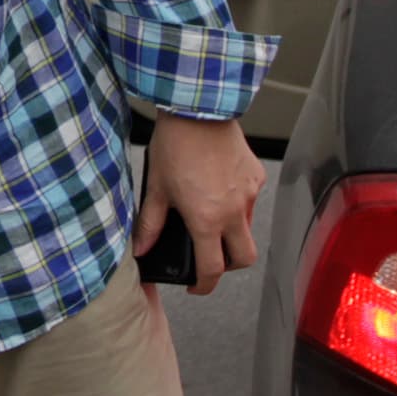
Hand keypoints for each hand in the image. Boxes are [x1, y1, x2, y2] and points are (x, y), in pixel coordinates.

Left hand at [132, 114, 266, 296]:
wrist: (200, 108)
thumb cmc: (176, 144)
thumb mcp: (156, 188)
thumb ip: (149, 224)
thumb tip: (140, 248)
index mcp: (207, 220)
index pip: (213, 270)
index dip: (204, 286)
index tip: (196, 287)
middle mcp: (234, 212)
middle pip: (244, 258)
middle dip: (230, 266)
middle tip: (212, 260)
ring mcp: (249, 193)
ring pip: (249, 227)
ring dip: (234, 232)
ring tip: (210, 215)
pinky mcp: (256, 175)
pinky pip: (252, 199)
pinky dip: (239, 203)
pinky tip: (220, 188)